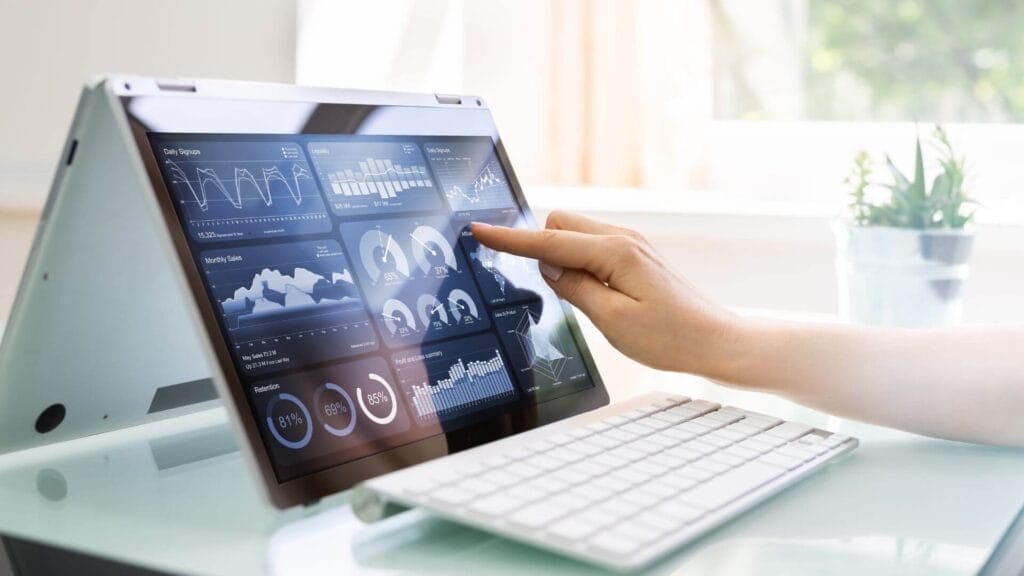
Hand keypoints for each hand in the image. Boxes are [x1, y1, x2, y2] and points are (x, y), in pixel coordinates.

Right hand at [471, 211, 743, 376]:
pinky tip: (594, 294)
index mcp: (615, 253)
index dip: (511, 240)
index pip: (549, 242)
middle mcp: (623, 239)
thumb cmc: (671, 338)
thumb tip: (547, 266)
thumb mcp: (612, 321)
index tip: (480, 230)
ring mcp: (631, 245)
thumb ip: (574, 288)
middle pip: (560, 224)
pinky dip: (580, 262)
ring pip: (576, 234)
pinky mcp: (636, 256)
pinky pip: (592, 246)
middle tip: (556, 291)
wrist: (716, 341)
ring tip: (585, 300)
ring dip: (563, 257)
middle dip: (542, 247)